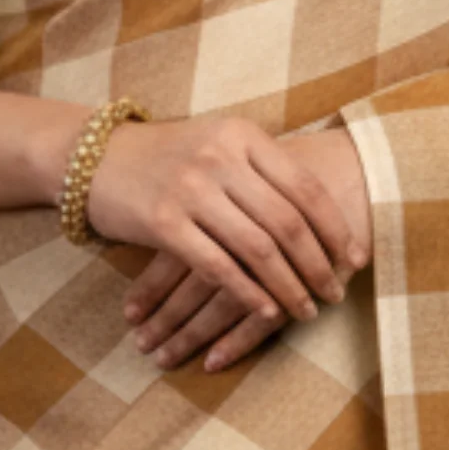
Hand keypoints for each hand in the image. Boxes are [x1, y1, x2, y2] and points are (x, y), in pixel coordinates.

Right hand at [85, 115, 362, 322]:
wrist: (92, 157)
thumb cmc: (166, 158)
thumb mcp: (218, 144)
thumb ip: (262, 169)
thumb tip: (321, 211)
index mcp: (243, 136)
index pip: (305, 187)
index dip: (336, 228)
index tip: (356, 258)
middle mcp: (221, 157)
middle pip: (287, 221)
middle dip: (319, 264)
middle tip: (336, 294)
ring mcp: (191, 189)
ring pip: (258, 249)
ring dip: (288, 286)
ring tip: (306, 310)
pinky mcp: (163, 222)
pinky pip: (218, 268)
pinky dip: (248, 294)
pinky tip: (266, 312)